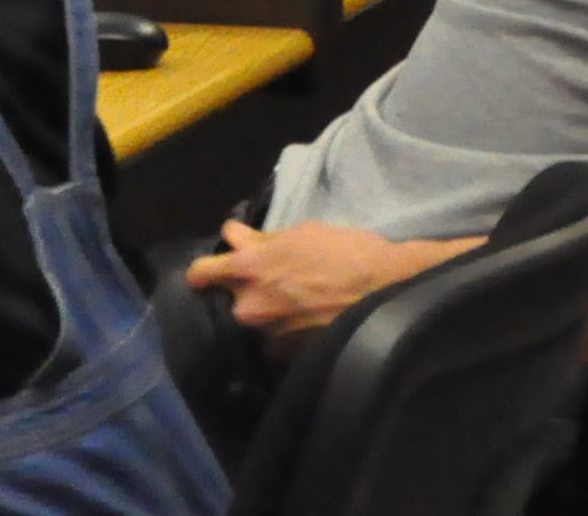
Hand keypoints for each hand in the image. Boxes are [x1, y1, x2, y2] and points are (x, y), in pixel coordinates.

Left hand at [184, 218, 475, 341]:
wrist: (385, 293)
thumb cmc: (347, 253)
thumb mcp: (305, 232)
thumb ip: (266, 241)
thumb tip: (241, 240)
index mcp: (249, 267)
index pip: (202, 271)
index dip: (206, 267)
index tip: (210, 269)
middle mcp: (248, 304)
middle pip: (233, 294)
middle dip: (247, 286)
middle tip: (272, 280)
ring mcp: (266, 333)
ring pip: (255, 316)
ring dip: (268, 307)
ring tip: (297, 300)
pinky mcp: (284, 354)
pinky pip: (274, 336)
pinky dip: (284, 328)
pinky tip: (306, 319)